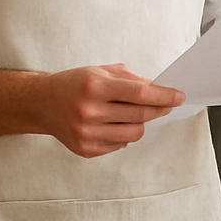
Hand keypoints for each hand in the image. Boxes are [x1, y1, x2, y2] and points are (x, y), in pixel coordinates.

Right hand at [36, 63, 183, 157]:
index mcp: (95, 86)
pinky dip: (123, 134)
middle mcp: (89, 111)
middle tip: (166, 104)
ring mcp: (87, 133)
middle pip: (141, 115)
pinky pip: (120, 144)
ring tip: (131, 113)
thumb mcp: (100, 71)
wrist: (42, 103)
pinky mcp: (85, 149)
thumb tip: (157, 88)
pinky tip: (111, 123)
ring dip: (141, 123)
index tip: (179, 97)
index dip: (164, 96)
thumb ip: (129, 79)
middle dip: (158, 109)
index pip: (141, 93)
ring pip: (134, 134)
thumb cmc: (73, 84)